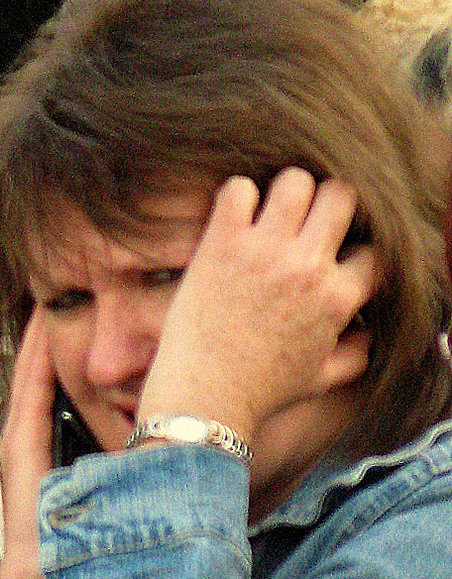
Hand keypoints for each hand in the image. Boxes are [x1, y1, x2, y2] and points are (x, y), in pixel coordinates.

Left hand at [139, 169, 376, 445]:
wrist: (204, 397)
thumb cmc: (260, 392)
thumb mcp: (322, 379)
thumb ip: (357, 355)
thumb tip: (367, 335)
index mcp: (337, 297)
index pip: (373, 249)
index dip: (354, 250)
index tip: (332, 257)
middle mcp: (307, 268)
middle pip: (341, 196)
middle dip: (327, 204)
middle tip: (302, 222)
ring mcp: (264, 252)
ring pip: (295, 181)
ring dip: (285, 190)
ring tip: (269, 212)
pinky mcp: (221, 245)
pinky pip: (238, 188)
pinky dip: (236, 194)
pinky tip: (231, 218)